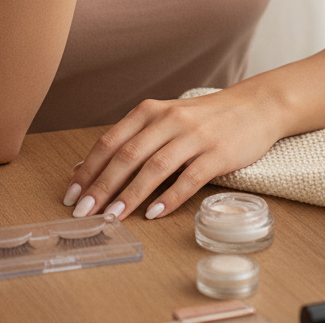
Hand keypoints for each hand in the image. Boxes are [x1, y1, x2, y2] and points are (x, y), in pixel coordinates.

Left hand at [60, 86, 281, 220]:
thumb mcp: (164, 120)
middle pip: (128, 156)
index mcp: (150, 111)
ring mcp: (194, 136)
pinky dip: (169, 198)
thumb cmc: (202, 119)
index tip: (71, 195)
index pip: (110, 142)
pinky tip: (154, 214)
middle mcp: (168, 120)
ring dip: (131, 195)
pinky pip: (189, 178)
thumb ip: (132, 141)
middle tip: (84, 213)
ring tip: (113, 218)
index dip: (88, 169)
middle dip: (102, 187)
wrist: (254, 106)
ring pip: (155, 167)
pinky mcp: (217, 153)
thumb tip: (89, 169)